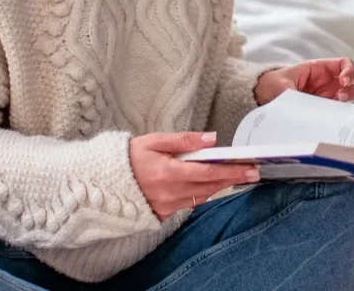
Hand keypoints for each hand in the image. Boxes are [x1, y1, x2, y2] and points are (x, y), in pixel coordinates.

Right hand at [128, 132, 259, 220]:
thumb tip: (211, 139)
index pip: (208, 172)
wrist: (100, 182)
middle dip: (232, 179)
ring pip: (201, 196)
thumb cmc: (128, 157)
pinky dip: (201, 194)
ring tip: (236, 176)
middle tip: (253, 173)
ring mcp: (165, 206)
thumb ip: (184, 141)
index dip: (231, 170)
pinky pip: (188, 204)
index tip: (250, 167)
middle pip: (209, 186)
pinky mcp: (161, 214)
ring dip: (218, 187)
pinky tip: (210, 185)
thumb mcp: (154, 141)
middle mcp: (168, 193)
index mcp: (167, 173)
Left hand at [255, 58, 353, 105]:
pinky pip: (337, 111)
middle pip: (352, 81)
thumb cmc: (271, 85)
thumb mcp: (282, 86)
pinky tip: (333, 117)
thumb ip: (294, 94)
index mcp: (319, 69)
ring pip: (348, 96)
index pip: (343, 64)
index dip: (349, 70)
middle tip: (341, 97)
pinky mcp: (323, 110)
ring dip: (348, 101)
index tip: (343, 81)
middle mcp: (326, 82)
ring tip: (336, 107)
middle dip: (352, 88)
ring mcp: (326, 97)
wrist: (260, 98)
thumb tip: (305, 107)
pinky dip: (340, 114)